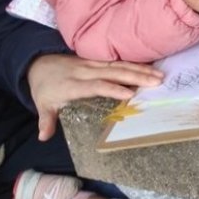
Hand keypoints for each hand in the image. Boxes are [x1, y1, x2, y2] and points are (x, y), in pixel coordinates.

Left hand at [27, 54, 163, 140]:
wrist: (40, 63)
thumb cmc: (45, 88)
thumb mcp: (42, 105)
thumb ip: (46, 120)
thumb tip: (43, 137)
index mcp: (73, 85)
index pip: (95, 85)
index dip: (112, 88)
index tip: (129, 94)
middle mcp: (86, 72)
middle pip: (114, 72)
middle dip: (136, 76)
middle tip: (156, 82)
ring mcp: (94, 64)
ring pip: (120, 65)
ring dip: (140, 69)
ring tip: (159, 75)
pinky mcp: (99, 61)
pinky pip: (119, 61)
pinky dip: (136, 64)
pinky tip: (151, 67)